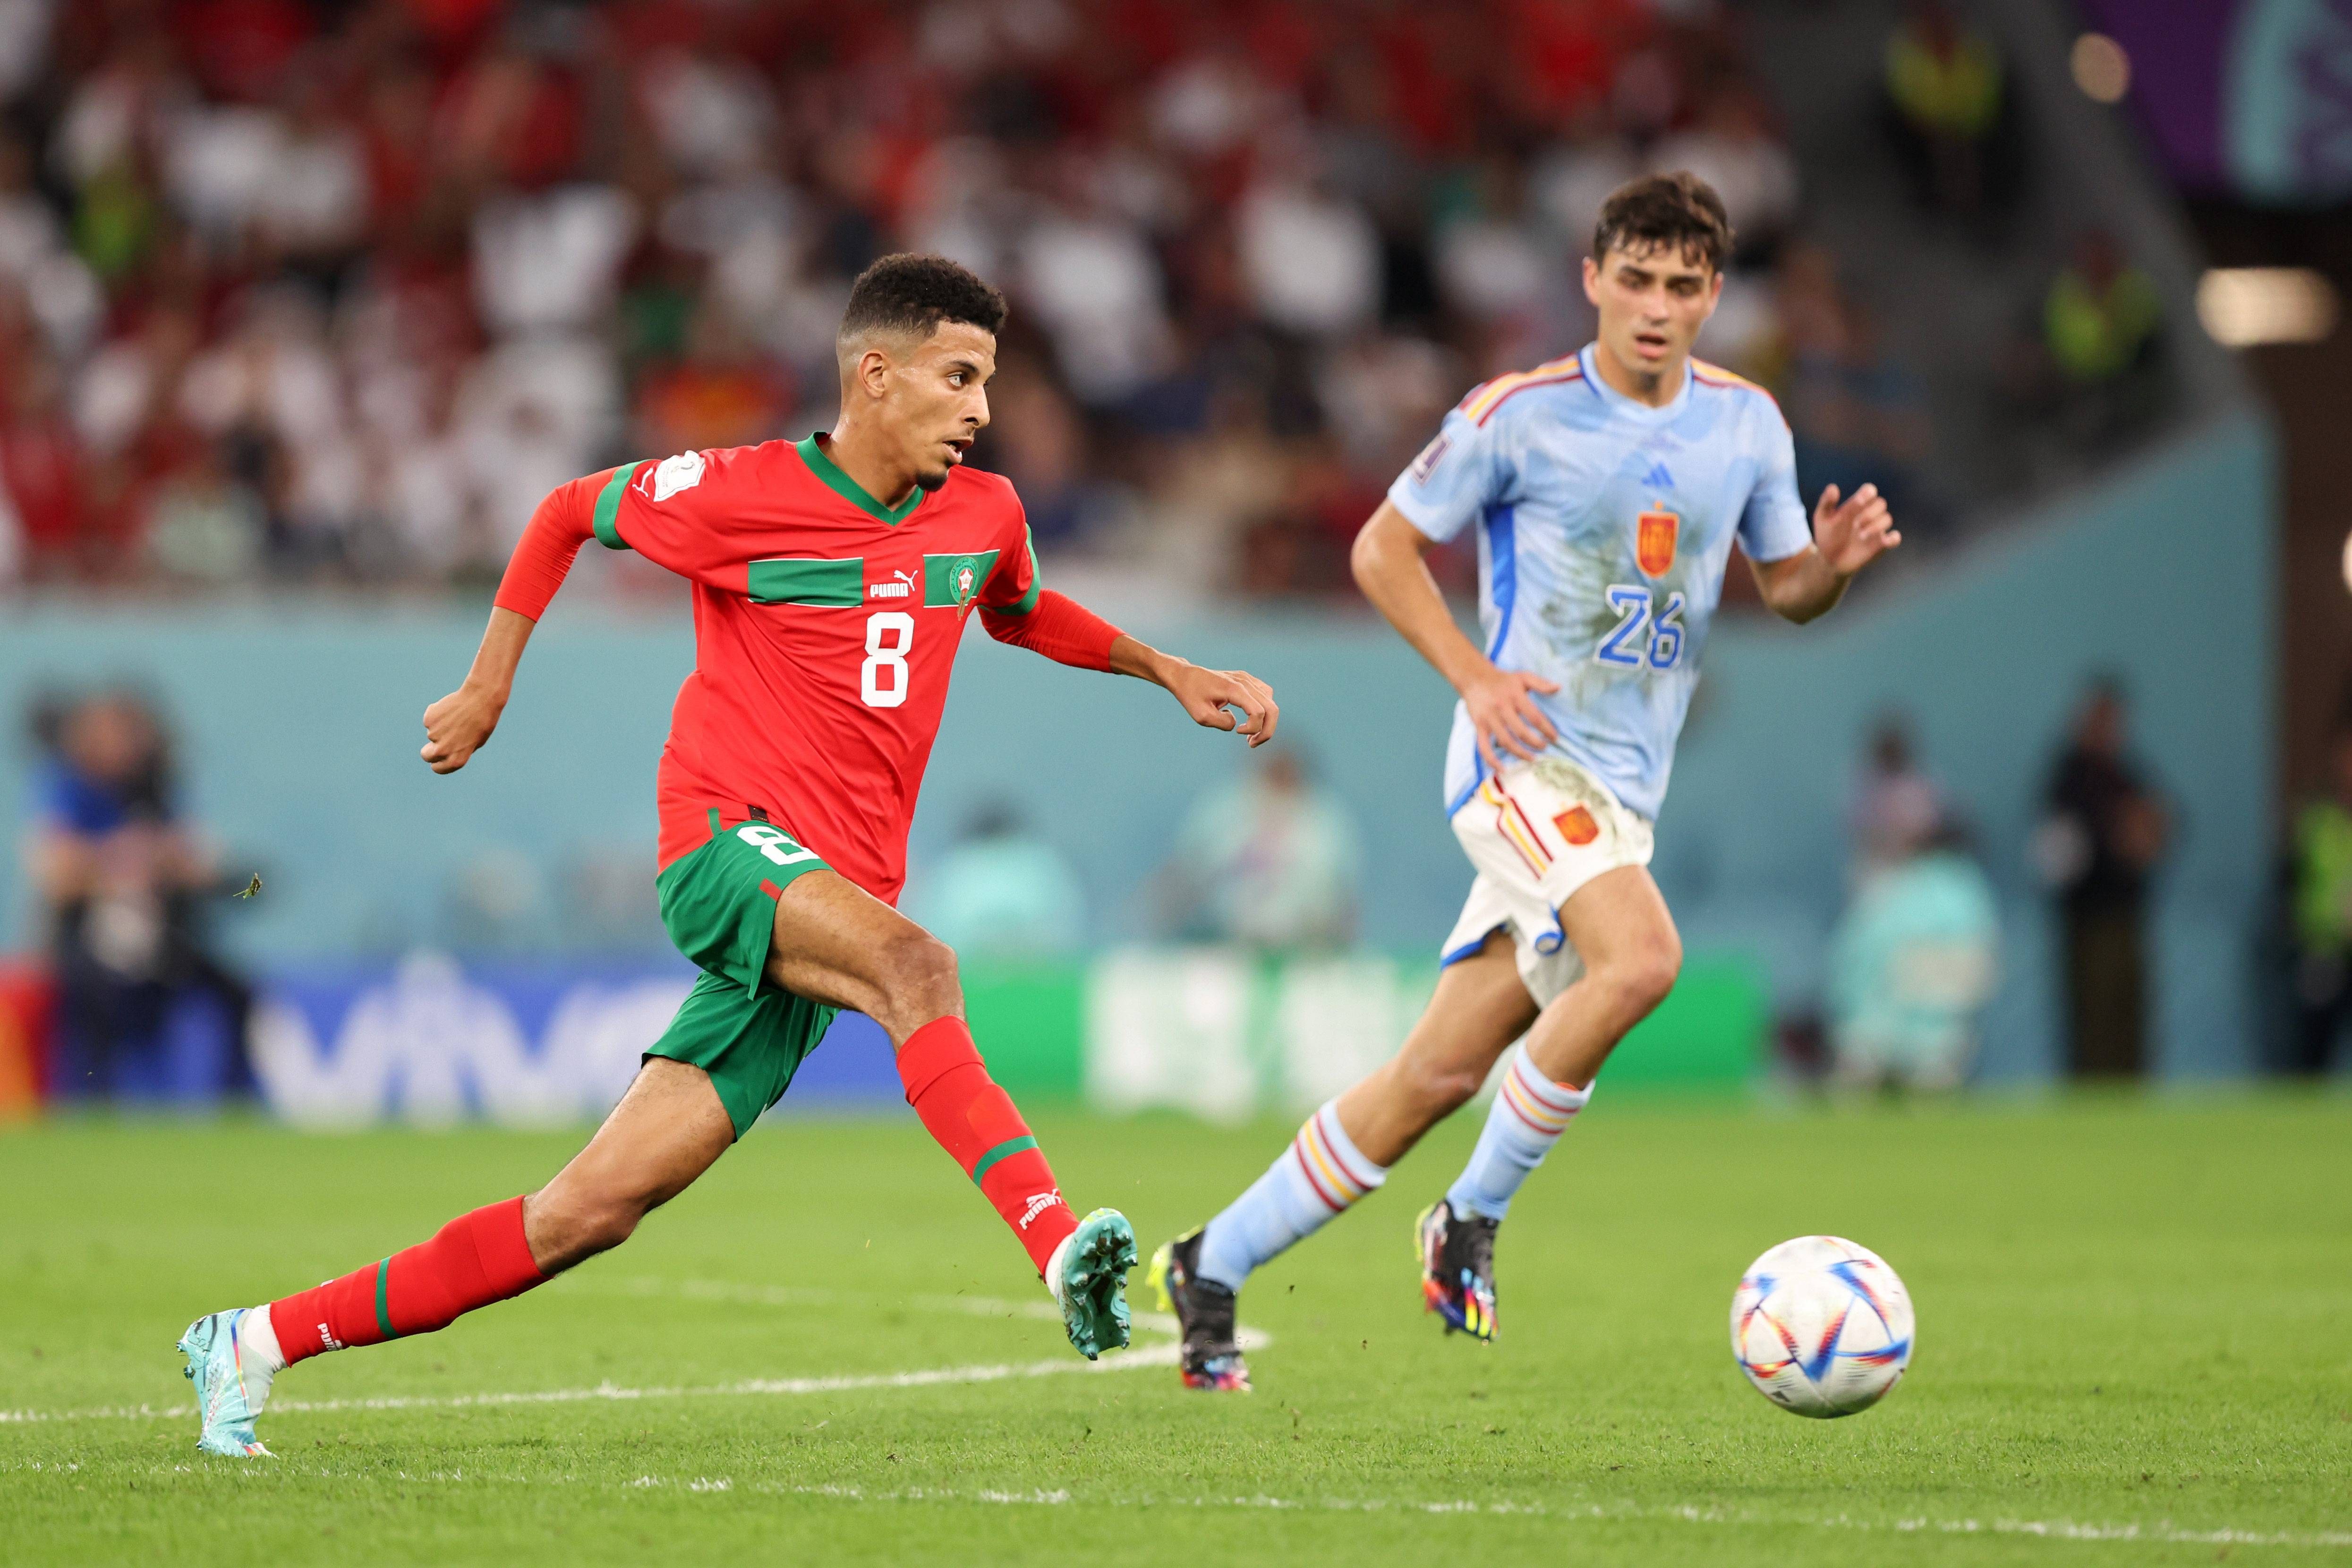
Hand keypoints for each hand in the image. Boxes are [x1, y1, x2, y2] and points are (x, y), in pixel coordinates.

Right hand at [421, 682, 505, 773]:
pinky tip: (451, 709)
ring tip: (457, 717)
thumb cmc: (483, 721)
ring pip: (431, 733)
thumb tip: (447, 751)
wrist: (480, 699)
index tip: (440, 757)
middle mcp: (443, 751)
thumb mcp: (475, 742)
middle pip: (426, 755)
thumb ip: (459, 751)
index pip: (437, 768)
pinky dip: (437, 715)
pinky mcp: (429, 720)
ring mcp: (433, 735)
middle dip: (429, 750)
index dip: (438, 762)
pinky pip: (430, 720)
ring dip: (440, 727)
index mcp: (456, 760)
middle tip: (440, 739)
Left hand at [1161, 660, 1278, 746]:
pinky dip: (1263, 710)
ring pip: (1270, 703)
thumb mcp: (1202, 716)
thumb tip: (1236, 725)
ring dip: (1266, 721)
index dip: (1253, 728)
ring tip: (1251, 734)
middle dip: (1267, 731)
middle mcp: (1245, 682)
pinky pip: (1265, 696)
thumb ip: (1223, 723)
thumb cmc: (1191, 695)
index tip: (1237, 732)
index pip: (1258, 712)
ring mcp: (1247, 679)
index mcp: (1234, 689)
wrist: (1185, 676)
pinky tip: (1251, 718)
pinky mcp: (1246, 679)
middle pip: (1272, 708)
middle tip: (1252, 744)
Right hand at [1461, 661, 1558, 773]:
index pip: (1535, 717)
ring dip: (1520, 753)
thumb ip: (1541, 683)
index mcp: (1515, 696)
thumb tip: (1559, 688)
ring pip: (1506, 741)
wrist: (1474, 678)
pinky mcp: (1479, 726)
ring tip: (1532, 758)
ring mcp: (1489, 719)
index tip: (1555, 738)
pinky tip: (1502, 769)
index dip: (1547, 730)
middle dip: (1536, 743)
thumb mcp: (1523, 677)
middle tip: (1544, 747)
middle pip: (1521, 732)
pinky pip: (1484, 747)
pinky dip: (1492, 760)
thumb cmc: (1503, 679)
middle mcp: (1502, 708)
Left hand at [1812, 482, 1900, 576]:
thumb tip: (1832, 487)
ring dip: (1875, 526)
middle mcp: (1869, 514)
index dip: (1868, 493)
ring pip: (1887, 519)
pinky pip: (1895, 538)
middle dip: (1869, 512)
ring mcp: (1876, 529)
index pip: (1869, 490)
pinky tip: (1884, 541)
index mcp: (1857, 505)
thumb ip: (1827, 502)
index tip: (1859, 500)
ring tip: (1860, 536)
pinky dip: (1893, 538)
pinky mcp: (1881, 544)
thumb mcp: (1822, 518)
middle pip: (1880, 503)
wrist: (1830, 560)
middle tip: (1855, 524)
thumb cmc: (1827, 535)